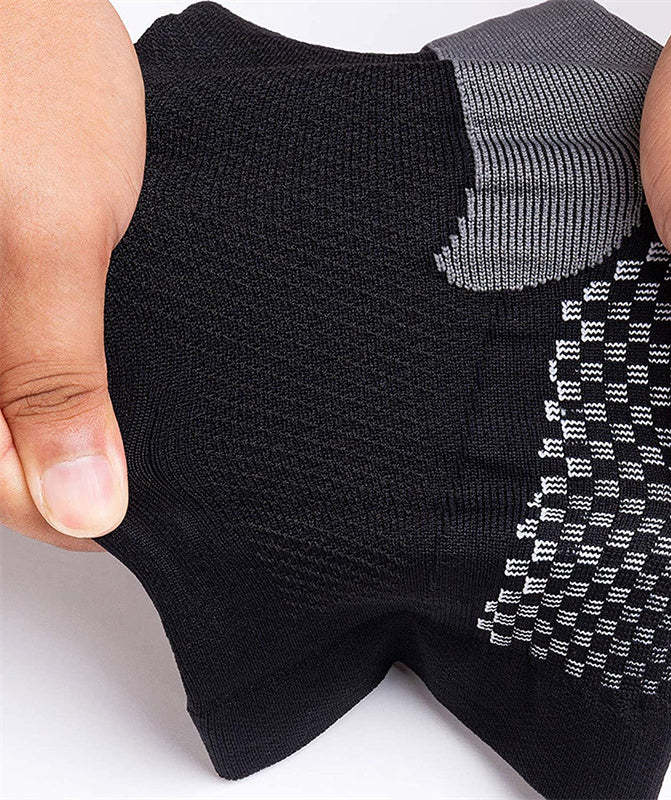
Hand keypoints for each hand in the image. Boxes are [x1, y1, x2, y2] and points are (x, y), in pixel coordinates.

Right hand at [0, 0, 144, 549]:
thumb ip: (54, 371)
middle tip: (143, 465)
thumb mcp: (48, 229)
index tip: (127, 511)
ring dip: (61, 419)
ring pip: (0, 398)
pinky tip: (108, 363)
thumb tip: (79, 503)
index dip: (52, 505)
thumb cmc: (15, 62)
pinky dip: (57, 368)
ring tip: (134, 421)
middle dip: (59, 463)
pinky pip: (13, 345)